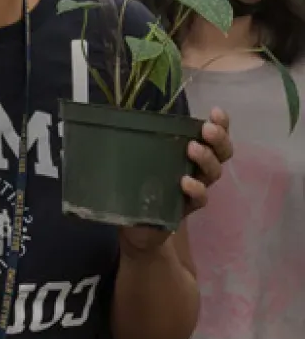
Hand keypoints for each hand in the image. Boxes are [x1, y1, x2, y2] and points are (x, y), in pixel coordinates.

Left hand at [121, 107, 232, 252]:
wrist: (138, 226)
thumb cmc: (141, 184)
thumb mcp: (140, 159)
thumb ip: (138, 140)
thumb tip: (117, 113)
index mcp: (190, 153)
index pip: (212, 136)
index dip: (221, 125)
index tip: (216, 111)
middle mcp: (198, 169)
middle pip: (221, 153)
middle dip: (218, 139)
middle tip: (206, 129)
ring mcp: (194, 189)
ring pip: (212, 173)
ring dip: (206, 159)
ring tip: (192, 148)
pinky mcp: (186, 208)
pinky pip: (199, 199)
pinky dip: (195, 189)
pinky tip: (185, 182)